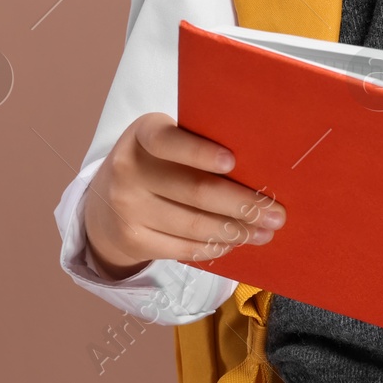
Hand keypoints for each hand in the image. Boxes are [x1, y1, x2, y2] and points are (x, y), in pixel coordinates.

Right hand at [82, 112, 285, 279]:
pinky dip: (214, 247)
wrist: (106, 199)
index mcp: (143, 135)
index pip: (168, 141)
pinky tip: (234, 243)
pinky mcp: (132, 239)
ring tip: (265, 232)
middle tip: (276, 213)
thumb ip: (200, 142)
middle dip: (242, 204)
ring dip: (236, 231)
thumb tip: (261, 163)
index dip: (200, 153)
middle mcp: (128, 170)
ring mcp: (127, 208)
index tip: (233, 162)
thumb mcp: (169, 140)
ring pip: (193, 225)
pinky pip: (182, 248)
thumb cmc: (159, 161)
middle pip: (194, 191)